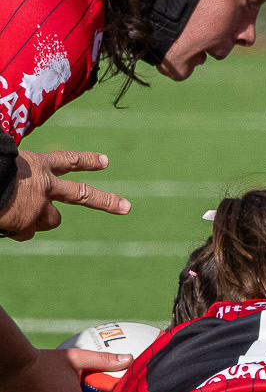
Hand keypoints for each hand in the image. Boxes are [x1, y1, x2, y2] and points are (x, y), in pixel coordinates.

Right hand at [0, 151, 130, 237]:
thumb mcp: (6, 159)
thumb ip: (20, 170)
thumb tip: (18, 182)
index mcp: (38, 164)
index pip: (69, 160)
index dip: (87, 161)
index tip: (105, 161)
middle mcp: (46, 185)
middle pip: (82, 194)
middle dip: (105, 201)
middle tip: (126, 207)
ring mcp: (40, 206)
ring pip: (52, 220)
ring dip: (40, 220)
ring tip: (20, 215)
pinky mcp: (29, 223)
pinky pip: (26, 232)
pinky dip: (17, 230)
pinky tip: (6, 223)